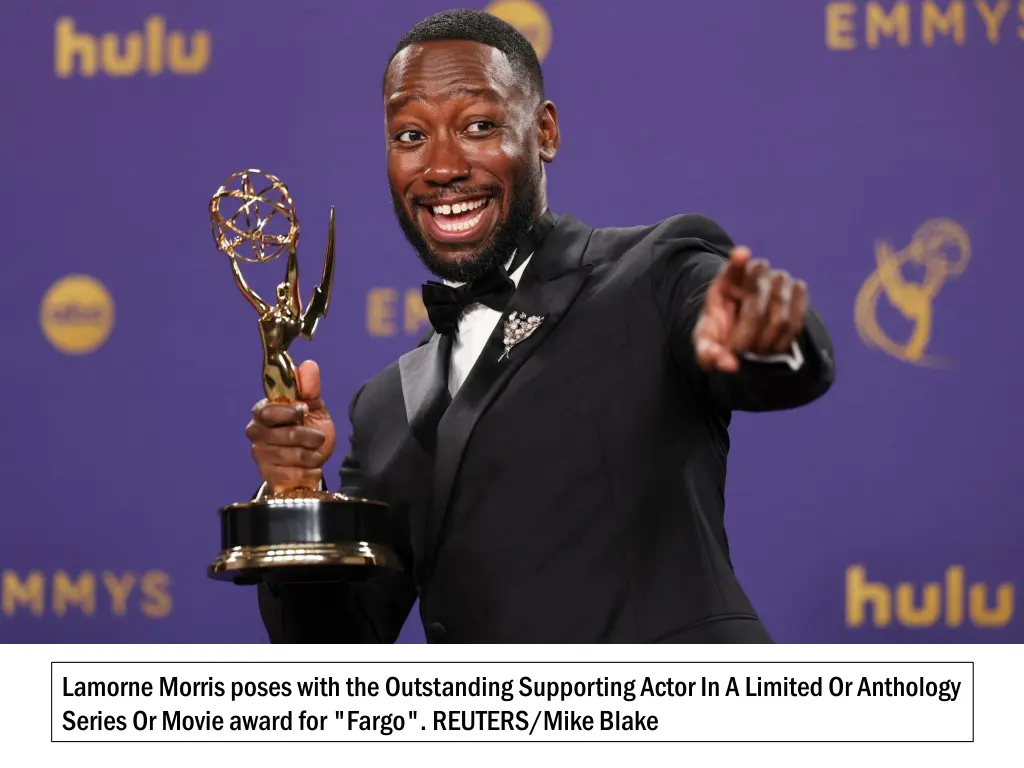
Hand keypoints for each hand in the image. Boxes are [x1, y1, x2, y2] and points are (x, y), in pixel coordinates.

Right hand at [245, 360, 336, 492]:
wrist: (313, 463)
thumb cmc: (309, 430)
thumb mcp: (314, 408)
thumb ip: (310, 388)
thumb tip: (308, 365)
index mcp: (264, 412)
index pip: (268, 411)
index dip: (288, 412)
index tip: (304, 411)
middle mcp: (257, 433)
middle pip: (282, 435)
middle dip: (308, 437)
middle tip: (319, 437)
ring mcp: (260, 456)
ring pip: (289, 455)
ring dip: (311, 455)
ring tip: (315, 453)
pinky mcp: (268, 476)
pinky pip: (292, 474)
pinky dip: (309, 472)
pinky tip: (312, 469)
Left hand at [693, 247, 808, 372]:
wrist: (744, 333)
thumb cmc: (720, 337)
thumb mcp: (706, 346)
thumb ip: (708, 354)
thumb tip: (729, 365)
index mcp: (726, 281)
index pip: (733, 266)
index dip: (738, 260)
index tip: (741, 254)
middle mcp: (755, 273)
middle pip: (757, 301)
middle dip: (747, 333)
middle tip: (738, 351)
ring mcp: (779, 280)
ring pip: (781, 314)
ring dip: (766, 340)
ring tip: (754, 350)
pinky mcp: (797, 292)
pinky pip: (797, 319)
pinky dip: (784, 340)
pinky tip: (772, 348)